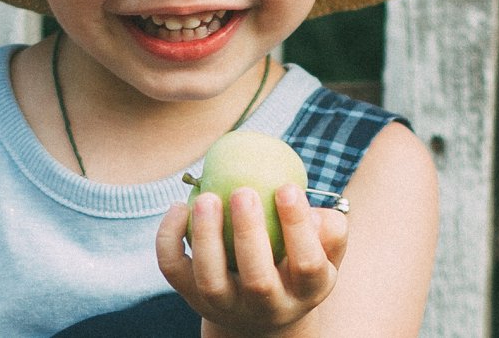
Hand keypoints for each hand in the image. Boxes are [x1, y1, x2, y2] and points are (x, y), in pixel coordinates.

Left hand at [156, 184, 347, 336]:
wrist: (259, 309)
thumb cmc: (295, 262)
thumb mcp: (323, 252)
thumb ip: (329, 230)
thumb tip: (313, 210)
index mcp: (304, 291)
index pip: (308, 265)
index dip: (298, 227)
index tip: (287, 188)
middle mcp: (266, 305)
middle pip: (258, 280)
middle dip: (250, 234)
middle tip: (244, 191)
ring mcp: (226, 305)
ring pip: (211, 281)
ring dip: (206, 236)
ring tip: (207, 198)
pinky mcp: (191, 295)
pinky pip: (174, 270)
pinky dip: (169, 239)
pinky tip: (179, 206)